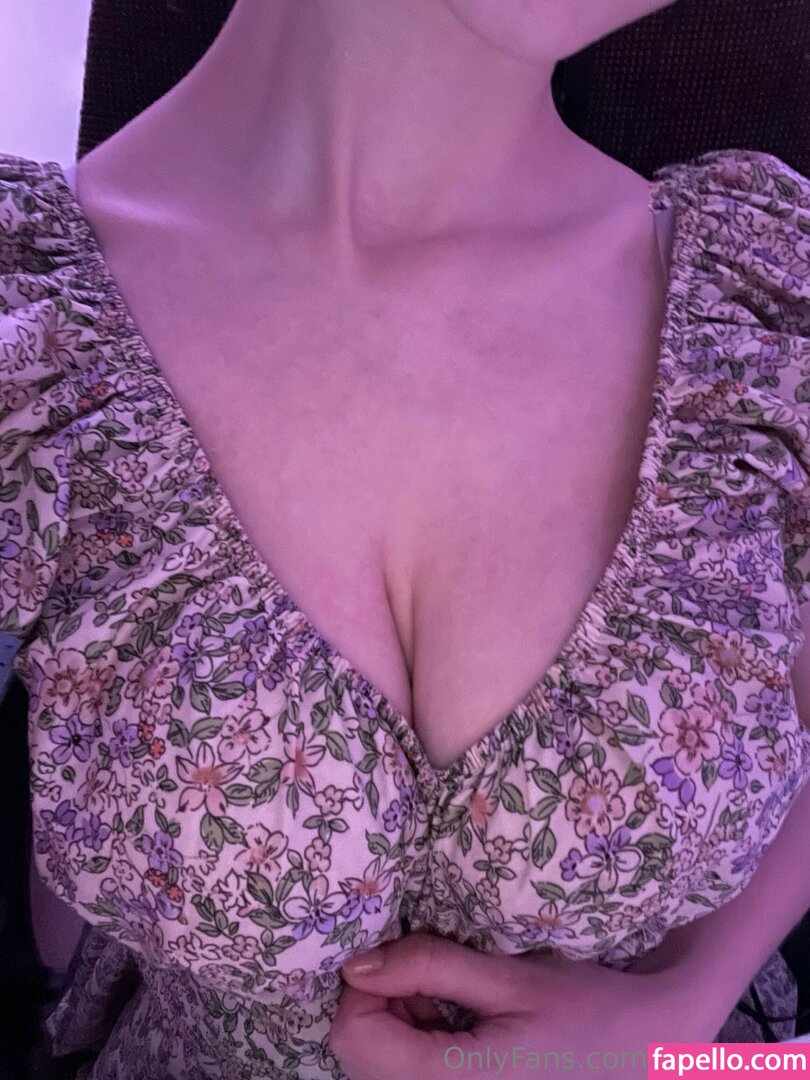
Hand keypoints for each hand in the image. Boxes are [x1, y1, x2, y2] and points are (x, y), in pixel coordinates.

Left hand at [331, 931, 717, 1079]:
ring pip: (379, 1061)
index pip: (356, 1037)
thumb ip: (431, 968)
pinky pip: (407, 1067)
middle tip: (426, 969)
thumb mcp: (508, 978)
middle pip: (361, 1052)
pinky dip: (414, 1032)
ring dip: (397, 1015)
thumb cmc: (585, 1008)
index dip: (364, 987)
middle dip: (380, 1000)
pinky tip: (452, 1011)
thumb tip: (356, 964)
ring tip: (446, 989)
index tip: (399, 956)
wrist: (643, 1048)